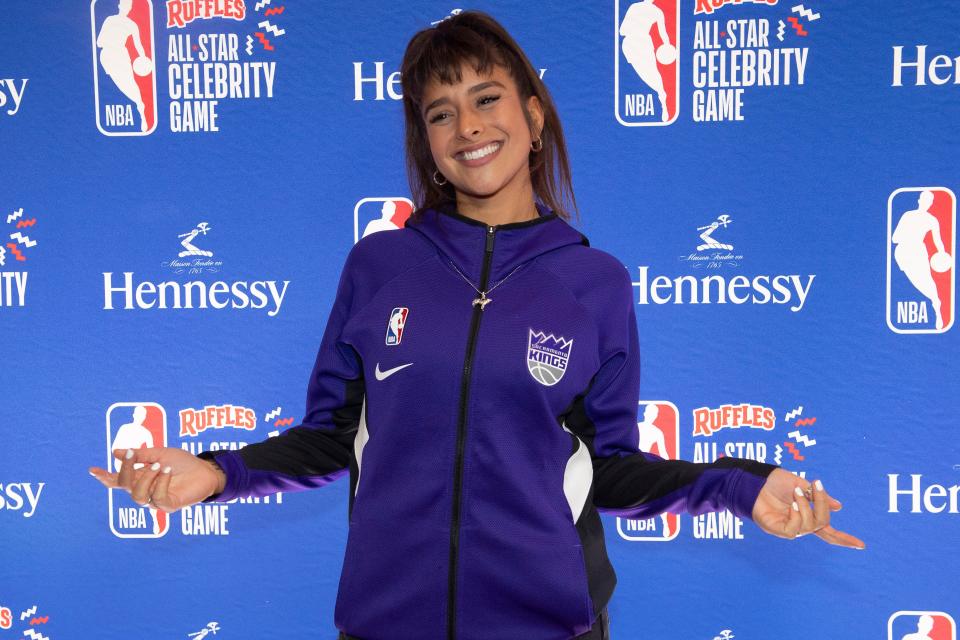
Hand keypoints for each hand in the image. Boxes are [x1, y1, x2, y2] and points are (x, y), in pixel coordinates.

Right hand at [89, 447, 223, 512]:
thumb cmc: (184, 463)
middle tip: (133, 455)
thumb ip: (140, 455)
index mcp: (141, 478)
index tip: (92, 469)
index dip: (105, 477)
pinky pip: (157, 498)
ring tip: (159, 465)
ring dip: (146, 478)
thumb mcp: (160, 453)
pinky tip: (167, 471)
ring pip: (138, 496)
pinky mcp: (169, 505)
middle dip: (125, 470)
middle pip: (125, 487)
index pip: (119, 481)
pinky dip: (160, 483)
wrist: (206, 469)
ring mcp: (157, 500)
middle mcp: (146, 491)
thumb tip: (116, 453)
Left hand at [751, 468, 865, 548]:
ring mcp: (788, 527)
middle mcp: (799, 524)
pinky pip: (793, 530)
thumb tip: (839, 507)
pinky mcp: (776, 529)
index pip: (829, 531)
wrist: (755, 478)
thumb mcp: (801, 484)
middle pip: (822, 525)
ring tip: (796, 491)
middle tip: (816, 484)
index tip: (862, 546)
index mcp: (807, 515)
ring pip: (809, 526)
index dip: (844, 538)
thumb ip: (817, 497)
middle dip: (822, 505)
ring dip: (805, 506)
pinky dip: (796, 517)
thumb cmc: (775, 481)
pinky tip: (792, 505)